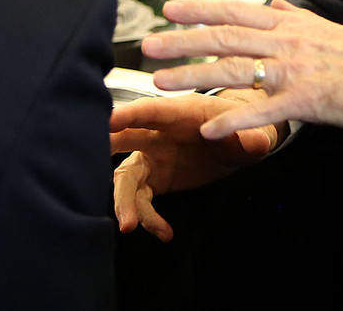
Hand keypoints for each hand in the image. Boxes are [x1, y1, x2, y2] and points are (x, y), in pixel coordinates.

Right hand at [111, 93, 278, 240]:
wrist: (239, 143)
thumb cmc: (241, 127)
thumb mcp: (251, 131)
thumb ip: (252, 138)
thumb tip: (257, 143)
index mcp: (178, 112)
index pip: (151, 110)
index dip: (129, 114)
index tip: (108, 120)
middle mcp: (157, 132)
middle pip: (124, 138)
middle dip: (104, 149)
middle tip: (85, 166)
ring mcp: (151, 155)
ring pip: (126, 177)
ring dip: (123, 201)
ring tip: (130, 226)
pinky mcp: (154, 178)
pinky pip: (141, 199)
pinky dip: (147, 217)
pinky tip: (164, 233)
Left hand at [143, 0, 342, 140]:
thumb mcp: (331, 28)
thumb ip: (299, 17)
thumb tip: (279, 4)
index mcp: (292, 25)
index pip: (237, 11)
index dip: (200, 9)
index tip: (170, 9)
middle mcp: (288, 41)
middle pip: (225, 36)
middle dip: (182, 40)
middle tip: (148, 44)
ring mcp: (296, 70)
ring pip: (235, 69)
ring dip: (194, 75)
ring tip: (162, 82)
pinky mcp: (308, 100)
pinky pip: (263, 111)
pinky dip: (233, 119)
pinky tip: (209, 128)